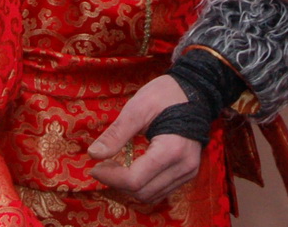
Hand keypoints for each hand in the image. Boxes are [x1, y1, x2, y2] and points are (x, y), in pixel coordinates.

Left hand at [88, 75, 203, 203]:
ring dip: (129, 187)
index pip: (135, 179)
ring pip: (151, 196)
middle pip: (142, 192)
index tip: (94, 167)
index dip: (110, 178)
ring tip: (117, 167)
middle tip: (103, 165)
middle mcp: (183, 167)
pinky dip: (143, 185)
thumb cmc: (165, 95)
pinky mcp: (188, 173)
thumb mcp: (137, 108)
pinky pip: (161, 190)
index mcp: (171, 150)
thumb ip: (116, 134)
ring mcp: (188, 172)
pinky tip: (133, 168)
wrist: (194, 91)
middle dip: (118, 183)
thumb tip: (93, 155)